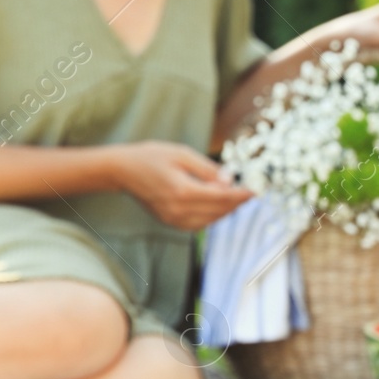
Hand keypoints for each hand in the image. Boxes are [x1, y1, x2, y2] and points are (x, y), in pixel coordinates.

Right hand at [114, 141, 251, 230]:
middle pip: (218, 212)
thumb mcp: (182, 154)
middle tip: (249, 193)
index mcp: (182, 191)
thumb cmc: (151, 156)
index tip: (255, 190)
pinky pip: (197, 224)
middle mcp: (178, 210)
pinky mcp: (169, 222)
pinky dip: (211, 217)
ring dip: (225, 212)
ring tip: (235, 199)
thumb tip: (229, 180)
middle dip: (236, 203)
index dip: (241, 195)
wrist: (123, 170)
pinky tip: (216, 206)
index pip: (221, 197)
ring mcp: (172, 219)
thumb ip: (207, 169)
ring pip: (209, 221)